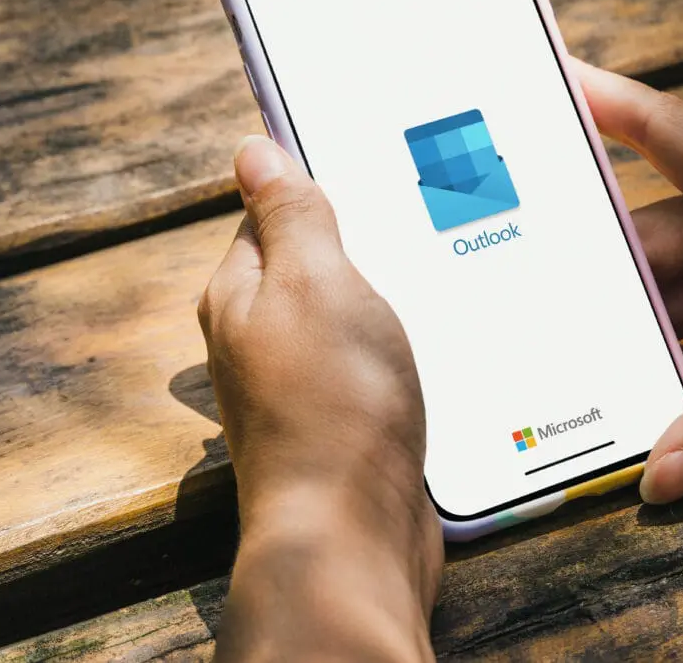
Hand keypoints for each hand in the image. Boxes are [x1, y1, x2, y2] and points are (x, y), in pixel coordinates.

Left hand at [199, 136, 439, 661]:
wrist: (353, 530)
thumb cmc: (329, 401)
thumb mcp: (314, 281)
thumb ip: (289, 214)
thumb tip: (252, 151)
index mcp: (241, 293)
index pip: (272, 213)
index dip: (323, 189)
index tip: (377, 174)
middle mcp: (260, 339)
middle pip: (316, 266)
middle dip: (369, 248)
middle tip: (423, 231)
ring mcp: (299, 385)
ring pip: (350, 318)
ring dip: (392, 304)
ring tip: (441, 286)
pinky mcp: (341, 423)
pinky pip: (373, 366)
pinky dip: (403, 353)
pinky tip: (439, 350)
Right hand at [574, 59, 682, 504]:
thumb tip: (661, 475)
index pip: (668, 136)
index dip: (602, 105)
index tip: (540, 79)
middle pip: (654, 248)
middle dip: (604, 290)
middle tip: (532, 322)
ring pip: (681, 305)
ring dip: (648, 349)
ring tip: (591, 391)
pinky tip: (661, 421)